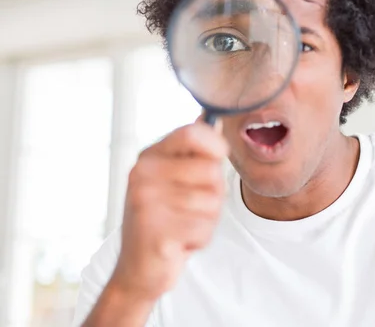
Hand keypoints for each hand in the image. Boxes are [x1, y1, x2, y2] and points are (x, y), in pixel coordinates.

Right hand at [110, 118, 228, 301]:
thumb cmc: (163, 222)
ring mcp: (146, 202)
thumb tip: (216, 121)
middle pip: (212, 170)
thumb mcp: (174, 181)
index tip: (219, 157)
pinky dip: (200, 239)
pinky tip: (180, 242)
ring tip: (183, 226)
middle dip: (214, 194)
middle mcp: (143, 175)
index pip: (192, 133)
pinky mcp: (155, 231)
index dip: (216, 144)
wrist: (137, 271)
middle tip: (190, 209)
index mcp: (149, 158)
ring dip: (207, 220)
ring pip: (212, 201)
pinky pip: (205, 227)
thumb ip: (194, 153)